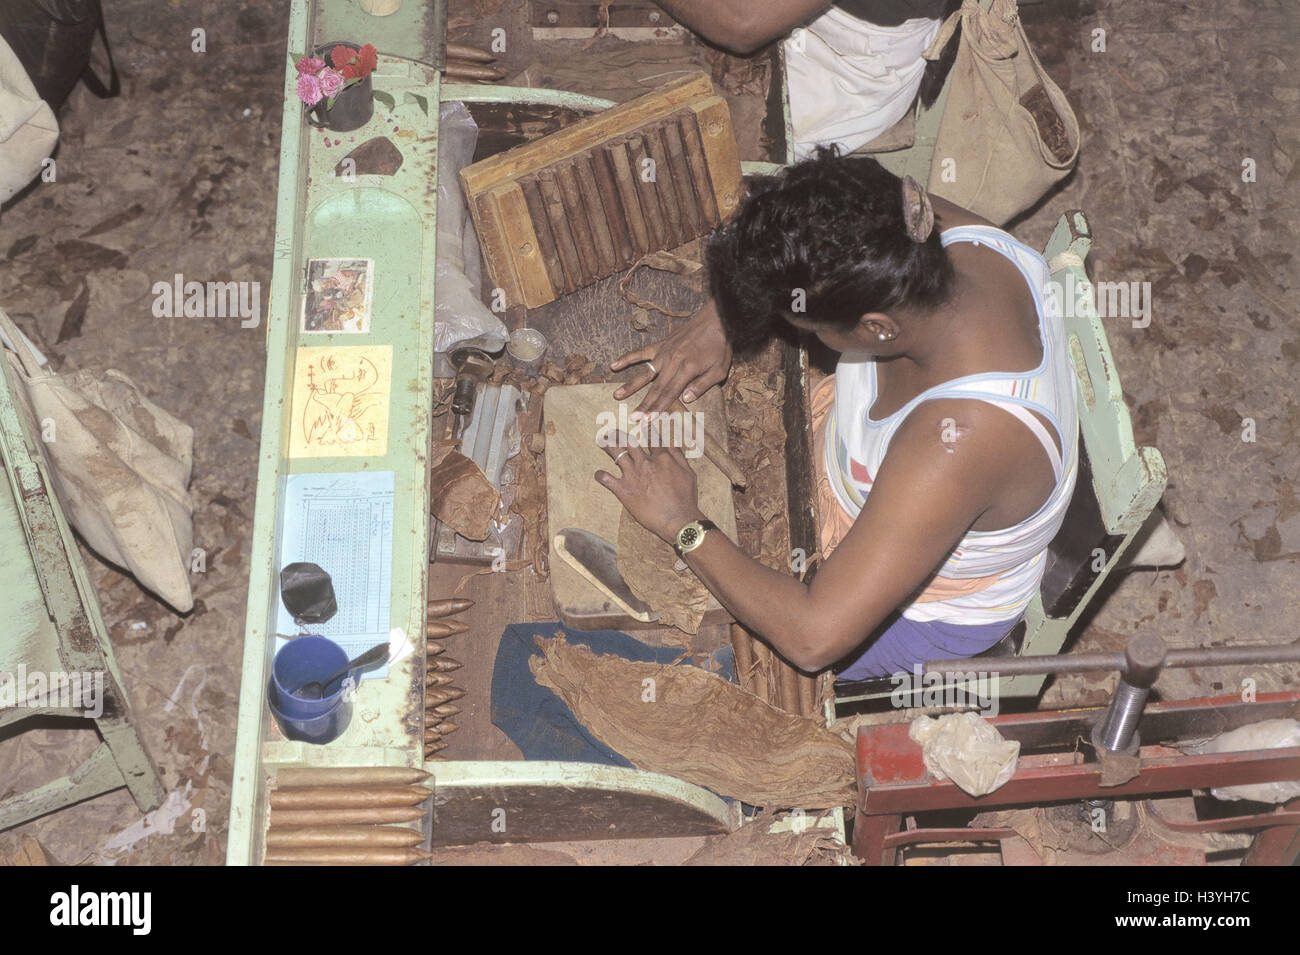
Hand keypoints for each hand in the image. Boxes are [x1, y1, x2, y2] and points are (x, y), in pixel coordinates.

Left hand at [596, 436, 705, 542]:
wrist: (677, 519)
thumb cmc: (685, 498)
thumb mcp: (688, 473)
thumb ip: (679, 456)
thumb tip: (673, 441)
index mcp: (662, 457)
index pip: (652, 438)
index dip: (647, 429)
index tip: (642, 424)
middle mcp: (645, 463)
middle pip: (629, 442)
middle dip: (620, 434)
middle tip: (612, 431)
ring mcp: (632, 475)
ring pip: (616, 454)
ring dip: (607, 445)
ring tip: (601, 440)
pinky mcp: (623, 490)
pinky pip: (607, 479)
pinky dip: (600, 475)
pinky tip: (598, 474)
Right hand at [611, 299, 731, 413]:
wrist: (715, 320)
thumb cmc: (720, 347)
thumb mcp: (718, 370)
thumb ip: (702, 386)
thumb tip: (686, 400)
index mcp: (687, 369)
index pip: (669, 394)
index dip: (658, 409)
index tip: (647, 421)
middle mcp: (672, 362)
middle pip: (655, 388)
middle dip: (644, 405)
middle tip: (633, 418)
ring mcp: (664, 353)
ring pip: (645, 373)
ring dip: (630, 386)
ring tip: (617, 396)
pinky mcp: (661, 345)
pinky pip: (641, 352)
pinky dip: (627, 358)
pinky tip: (614, 365)